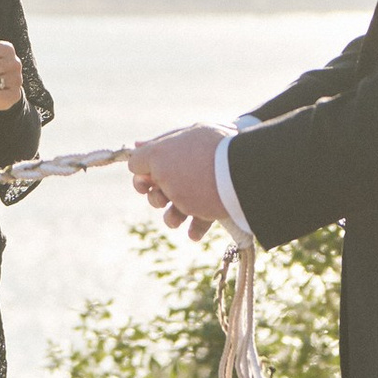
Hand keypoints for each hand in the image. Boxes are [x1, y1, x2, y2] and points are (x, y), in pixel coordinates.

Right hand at [128, 123, 228, 238]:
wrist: (245, 181)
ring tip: (177, 219)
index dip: (143, 172)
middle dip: (156, 195)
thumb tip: (133, 158)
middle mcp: (193, 162)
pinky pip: (203, 217)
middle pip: (164, 183)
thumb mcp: (161, 156)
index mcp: (181, 144)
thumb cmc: (198, 167)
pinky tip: (194, 232)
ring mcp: (208, 184)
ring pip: (180, 203)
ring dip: (172, 215)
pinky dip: (195, 227)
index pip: (154, 157)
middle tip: (162, 198)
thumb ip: (143, 158)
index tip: (143, 184)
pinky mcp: (222, 204)